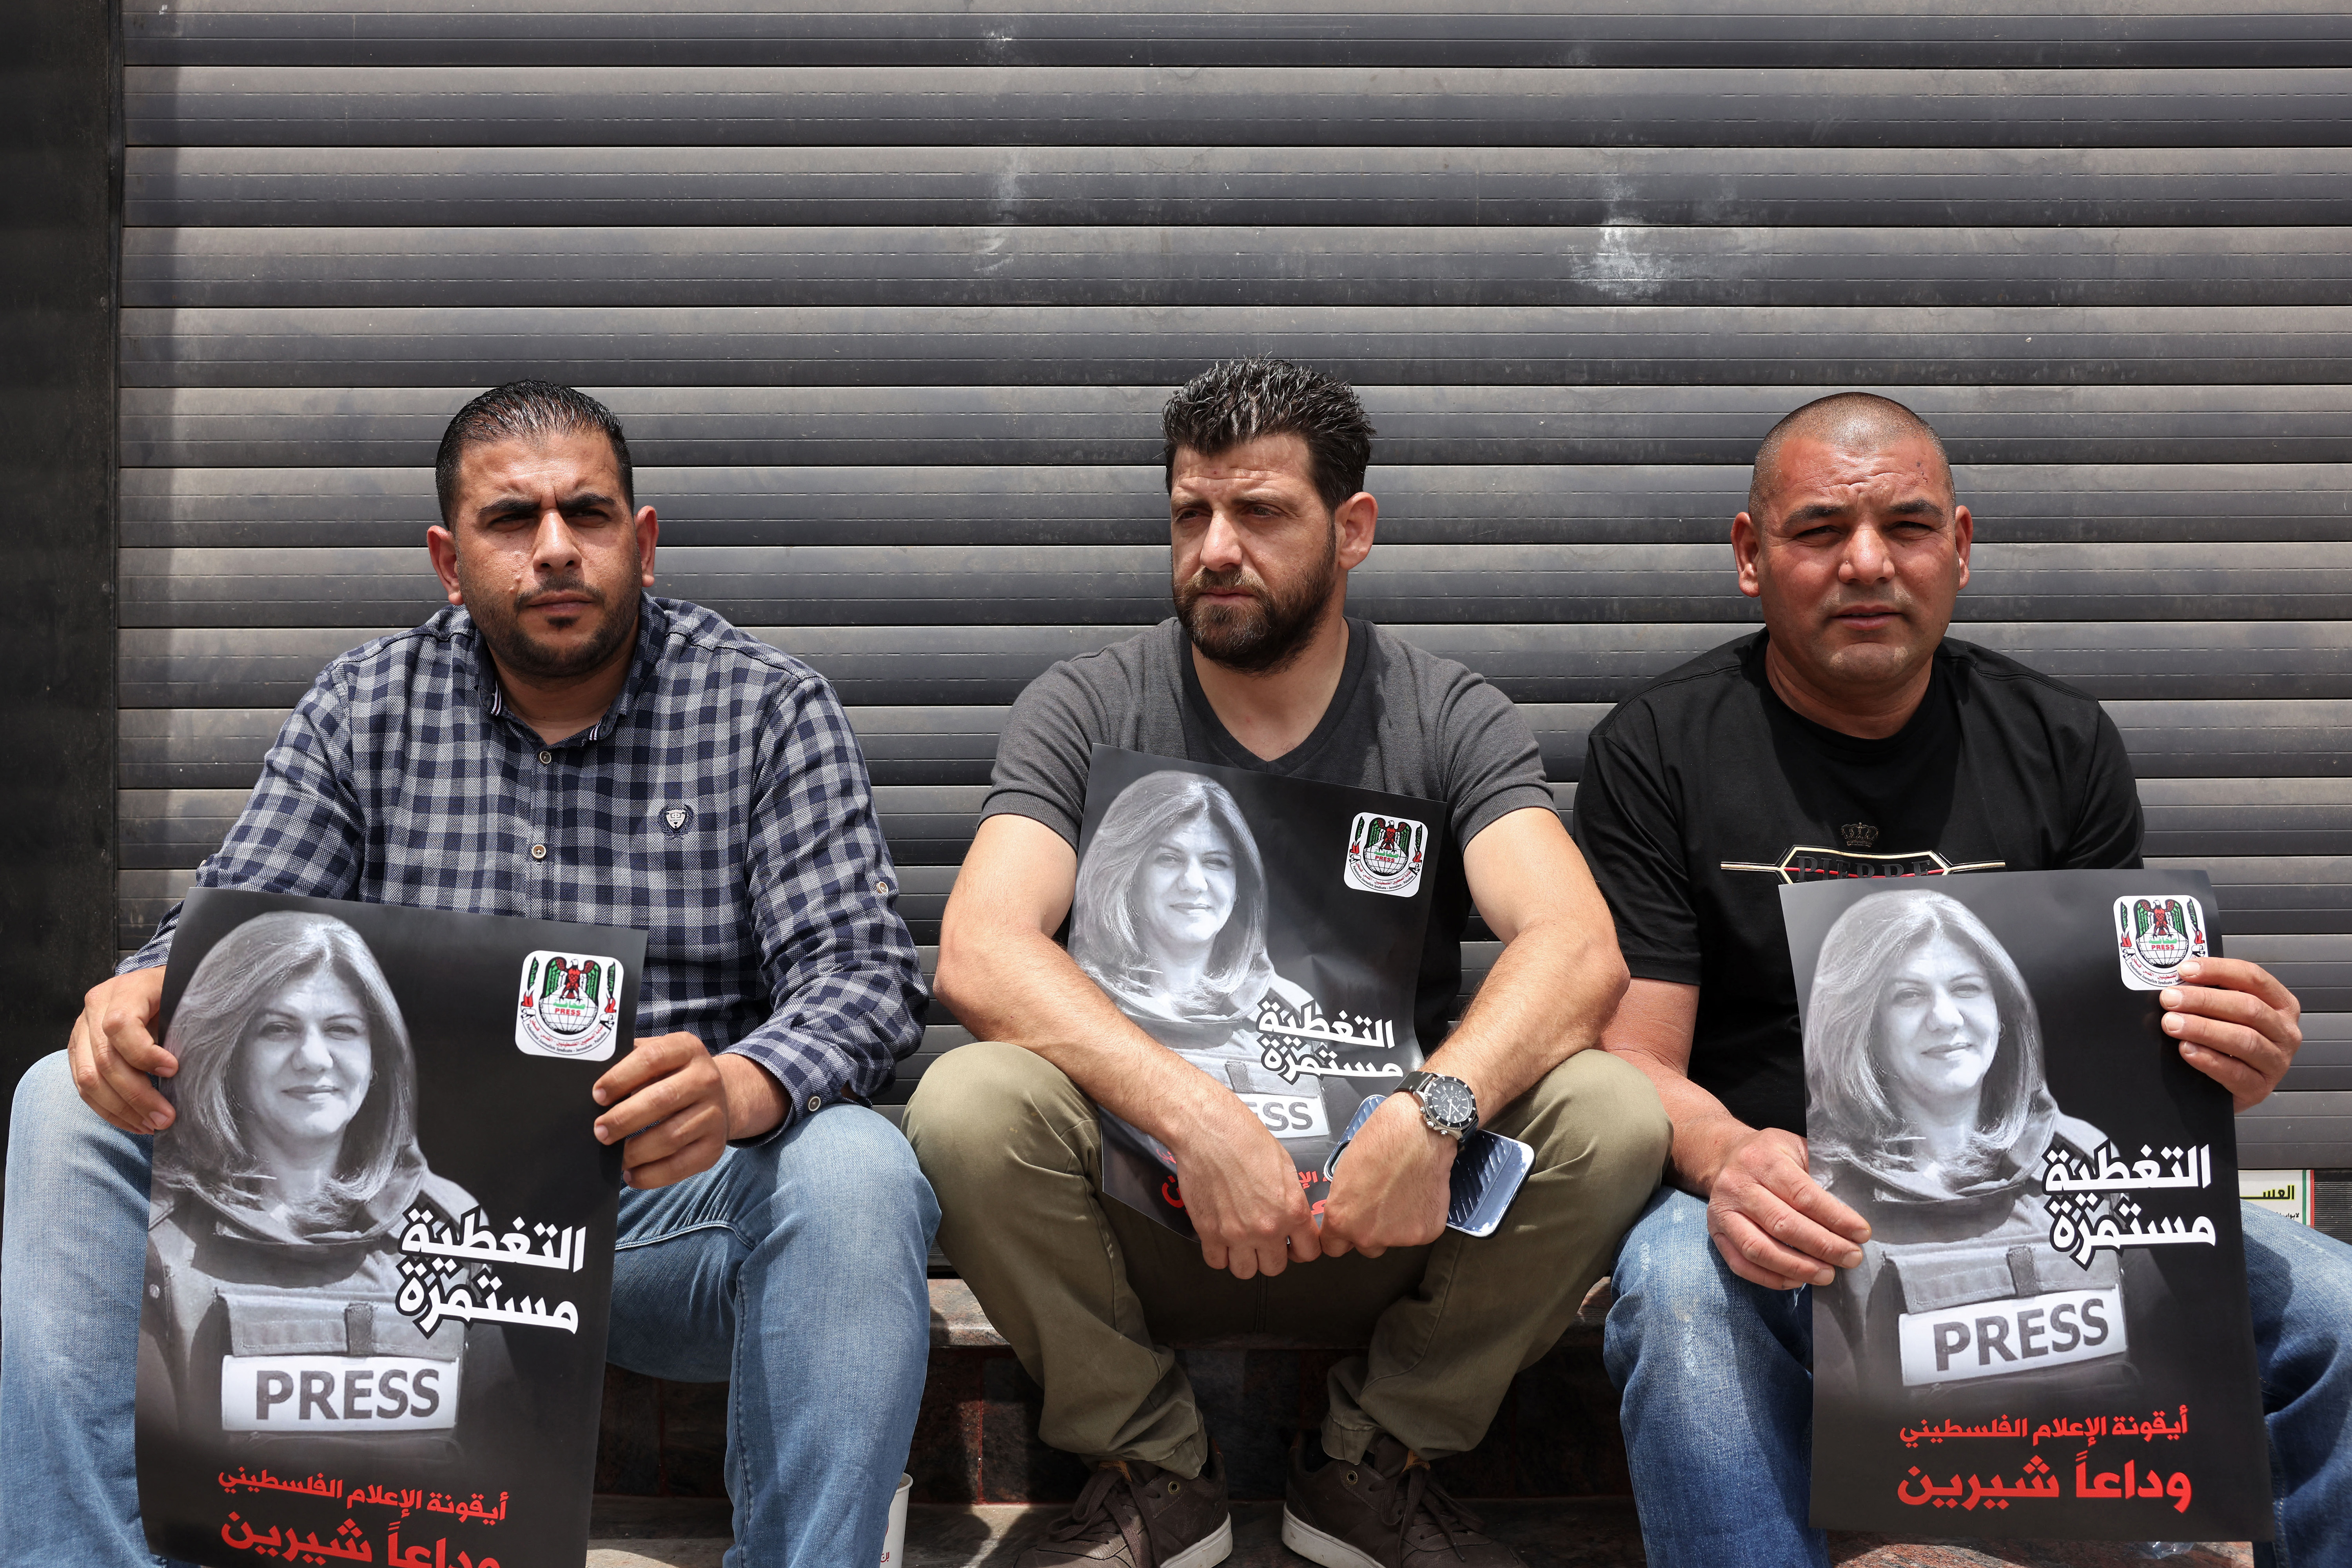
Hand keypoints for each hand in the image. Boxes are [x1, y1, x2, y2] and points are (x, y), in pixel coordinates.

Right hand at [68, 967, 174, 1134]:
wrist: (152, 985)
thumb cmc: (175, 994)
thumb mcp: (184, 998)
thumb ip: (183, 1025)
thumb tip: (186, 1071)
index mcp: (124, 990)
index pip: (120, 1025)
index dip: (144, 1053)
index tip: (173, 1071)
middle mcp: (95, 1009)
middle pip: (105, 1060)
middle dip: (137, 1095)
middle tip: (166, 1117)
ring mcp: (81, 1031)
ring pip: (89, 1080)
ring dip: (122, 1110)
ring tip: (152, 1125)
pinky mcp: (77, 1052)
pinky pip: (84, 1088)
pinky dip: (110, 1110)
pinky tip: (134, 1122)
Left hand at [591, 1033, 731, 1188]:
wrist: (717, 1096)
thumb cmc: (670, 1077)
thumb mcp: (656, 1058)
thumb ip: (627, 1064)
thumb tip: (589, 1086)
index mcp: (687, 1049)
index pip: (652, 1058)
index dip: (621, 1077)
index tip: (597, 1096)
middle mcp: (707, 1079)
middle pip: (662, 1099)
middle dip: (624, 1119)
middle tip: (600, 1132)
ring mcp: (714, 1114)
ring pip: (670, 1137)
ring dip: (635, 1151)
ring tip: (614, 1157)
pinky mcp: (714, 1146)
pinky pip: (680, 1166)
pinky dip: (651, 1175)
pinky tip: (631, 1174)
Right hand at [1163, 1088, 1319, 1279]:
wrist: (1209, 1132)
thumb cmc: (1246, 1139)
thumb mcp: (1286, 1166)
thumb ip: (1292, 1199)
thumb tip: (1294, 1218)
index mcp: (1292, 1211)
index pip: (1308, 1253)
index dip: (1302, 1249)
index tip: (1294, 1244)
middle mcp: (1267, 1229)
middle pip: (1275, 1268)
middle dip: (1273, 1255)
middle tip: (1266, 1241)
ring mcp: (1236, 1234)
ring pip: (1246, 1271)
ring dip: (1246, 1259)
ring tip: (1242, 1242)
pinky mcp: (1209, 1232)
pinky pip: (1217, 1262)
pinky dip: (1220, 1254)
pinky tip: (1222, 1238)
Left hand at [1318, 1092, 1453, 1258]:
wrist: (1419, 1132)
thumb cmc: (1379, 1141)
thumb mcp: (1344, 1171)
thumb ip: (1344, 1201)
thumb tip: (1349, 1211)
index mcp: (1341, 1220)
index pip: (1333, 1247)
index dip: (1340, 1234)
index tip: (1348, 1223)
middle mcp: (1367, 1236)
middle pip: (1365, 1246)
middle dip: (1369, 1230)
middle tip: (1380, 1203)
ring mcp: (1399, 1238)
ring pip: (1393, 1239)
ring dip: (1395, 1225)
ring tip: (1404, 1192)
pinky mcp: (1427, 1233)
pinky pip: (1419, 1231)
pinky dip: (1420, 1218)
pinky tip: (1421, 1193)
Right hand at [1704, 1127, 1870, 1290]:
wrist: (1724, 1155)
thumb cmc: (1771, 1155)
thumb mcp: (1796, 1147)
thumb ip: (1820, 1171)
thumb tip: (1853, 1209)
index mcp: (1764, 1159)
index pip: (1803, 1195)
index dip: (1835, 1218)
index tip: (1861, 1234)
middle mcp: (1738, 1185)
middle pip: (1782, 1224)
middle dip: (1822, 1246)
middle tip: (1851, 1258)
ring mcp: (1722, 1211)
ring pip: (1759, 1248)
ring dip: (1797, 1267)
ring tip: (1827, 1275)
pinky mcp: (1715, 1233)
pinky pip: (1740, 1264)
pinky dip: (1769, 1278)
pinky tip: (1796, 1280)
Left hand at [2160, 956, 2301, 1111]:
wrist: (2227, 1086)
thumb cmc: (2228, 1043)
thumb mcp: (2226, 1014)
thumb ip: (2212, 996)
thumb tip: (2177, 984)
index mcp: (2281, 1005)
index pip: (2253, 978)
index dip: (2218, 970)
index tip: (2185, 970)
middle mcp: (2284, 1032)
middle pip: (2249, 1008)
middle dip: (2204, 1001)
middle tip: (2170, 999)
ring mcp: (2276, 1061)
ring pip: (2244, 1039)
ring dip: (2203, 1029)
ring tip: (2172, 1023)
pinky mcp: (2260, 1088)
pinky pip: (2235, 1072)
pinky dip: (2208, 1059)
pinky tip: (2186, 1050)